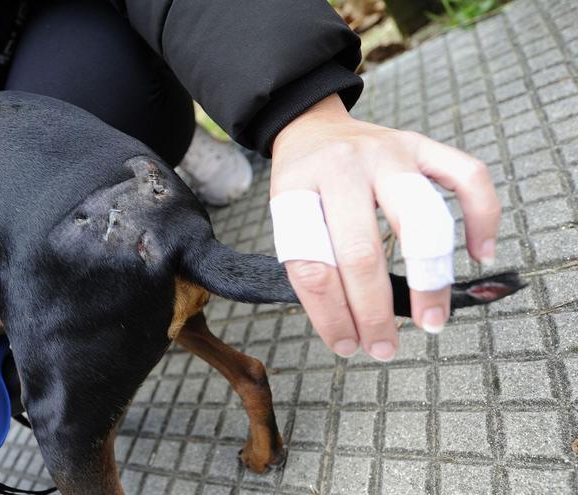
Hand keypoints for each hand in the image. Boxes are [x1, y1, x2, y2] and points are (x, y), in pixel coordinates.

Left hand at [271, 95, 499, 360]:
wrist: (311, 126)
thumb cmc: (303, 182)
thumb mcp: (287, 216)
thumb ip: (312, 261)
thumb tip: (348, 327)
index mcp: (298, 189)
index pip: (311, 264)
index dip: (329, 314)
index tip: (344, 345)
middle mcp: (343, 167)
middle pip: (362, 251)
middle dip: (375, 312)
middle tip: (385, 348)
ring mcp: (388, 152)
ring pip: (420, 219)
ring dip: (430, 279)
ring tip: (431, 320)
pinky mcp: (421, 144)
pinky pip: (467, 177)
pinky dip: (482, 217)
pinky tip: (479, 254)